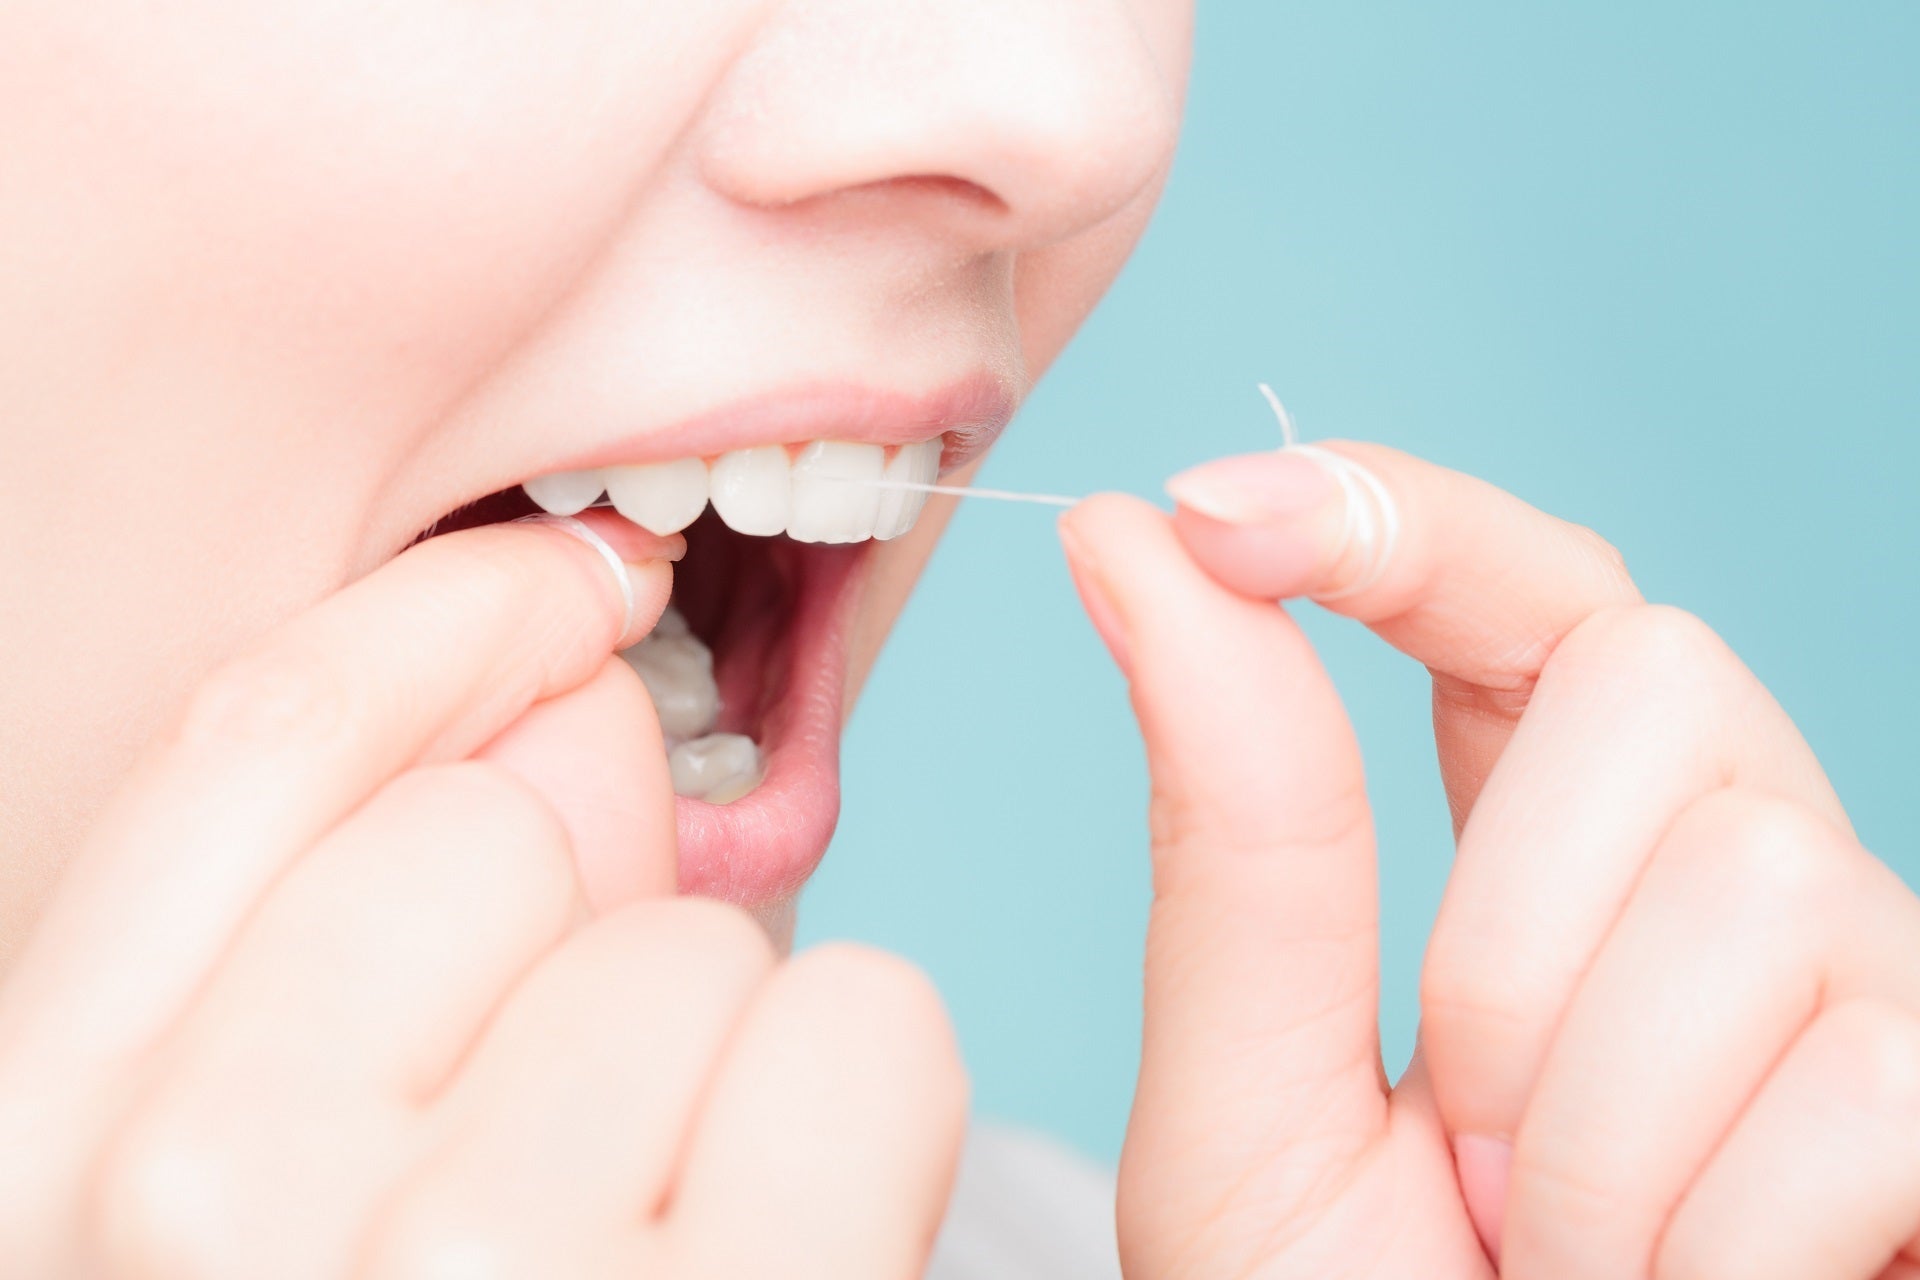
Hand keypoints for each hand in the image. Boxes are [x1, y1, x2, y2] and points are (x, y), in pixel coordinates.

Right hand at [0, 514, 963, 1278]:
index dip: (433, 627)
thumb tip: (561, 696)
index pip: (244, 752)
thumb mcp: (306, 1185)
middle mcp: (206, 1236)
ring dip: (723, 1066)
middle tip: (579, 1125)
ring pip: (697, 947)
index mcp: (52, 1172)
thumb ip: (391, 932)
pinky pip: (859, 1032)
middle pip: (492, 835)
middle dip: (583, 920)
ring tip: (671, 1248)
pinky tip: (804, 1251)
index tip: (559, 587)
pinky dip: (868, 1115)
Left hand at [1062, 445, 1919, 1279]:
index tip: (1222, 511)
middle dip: (1502, 939)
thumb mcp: (1253, 1105)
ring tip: (1564, 1269)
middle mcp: (1736, 877)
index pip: (1521, 597)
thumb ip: (1232, 829)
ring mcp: (1880, 988)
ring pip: (1760, 884)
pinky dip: (1710, 1233)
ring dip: (1589, 1130)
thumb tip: (1139, 535)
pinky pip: (1866, 1073)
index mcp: (1548, 858)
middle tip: (1464, 1167)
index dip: (1397, 519)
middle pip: (1650, 683)